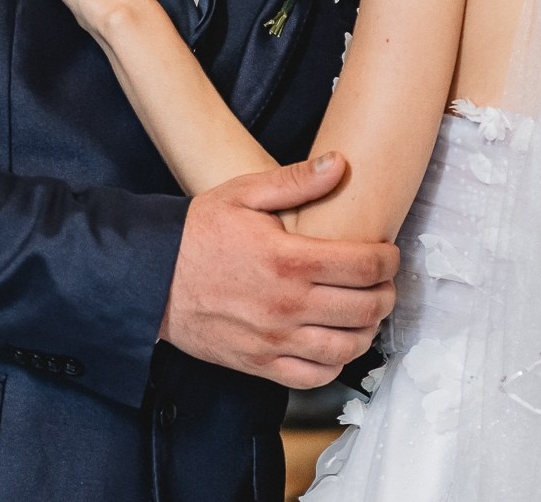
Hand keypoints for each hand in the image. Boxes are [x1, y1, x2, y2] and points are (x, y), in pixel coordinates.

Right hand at [160, 153, 398, 388]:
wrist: (151, 278)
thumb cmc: (197, 234)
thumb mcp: (244, 193)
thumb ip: (296, 180)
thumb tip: (339, 164)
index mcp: (289, 260)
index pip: (365, 265)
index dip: (389, 259)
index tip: (388, 254)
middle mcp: (287, 305)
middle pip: (365, 308)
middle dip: (386, 293)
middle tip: (384, 282)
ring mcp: (274, 339)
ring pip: (346, 346)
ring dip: (368, 330)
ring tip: (367, 312)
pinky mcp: (259, 363)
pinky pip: (314, 376)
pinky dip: (336, 363)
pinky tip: (337, 343)